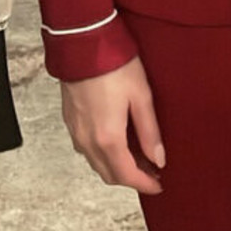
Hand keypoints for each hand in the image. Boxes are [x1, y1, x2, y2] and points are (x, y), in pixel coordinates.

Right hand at [60, 55, 165, 194]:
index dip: (145, 184)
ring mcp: (76, 132)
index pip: (126, 175)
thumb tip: (158, 159)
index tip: (159, 186)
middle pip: (109, 174)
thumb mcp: (141, 97)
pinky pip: (87, 150)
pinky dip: (104, 155)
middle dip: (131, 178)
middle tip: (152, 172)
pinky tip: (118, 143)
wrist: (82, 45)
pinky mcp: (71, 122)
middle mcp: (87, 141)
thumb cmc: (114, 66)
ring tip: (139, 158)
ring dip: (117, 167)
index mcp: (107, 138)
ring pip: (96, 163)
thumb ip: (150, 132)